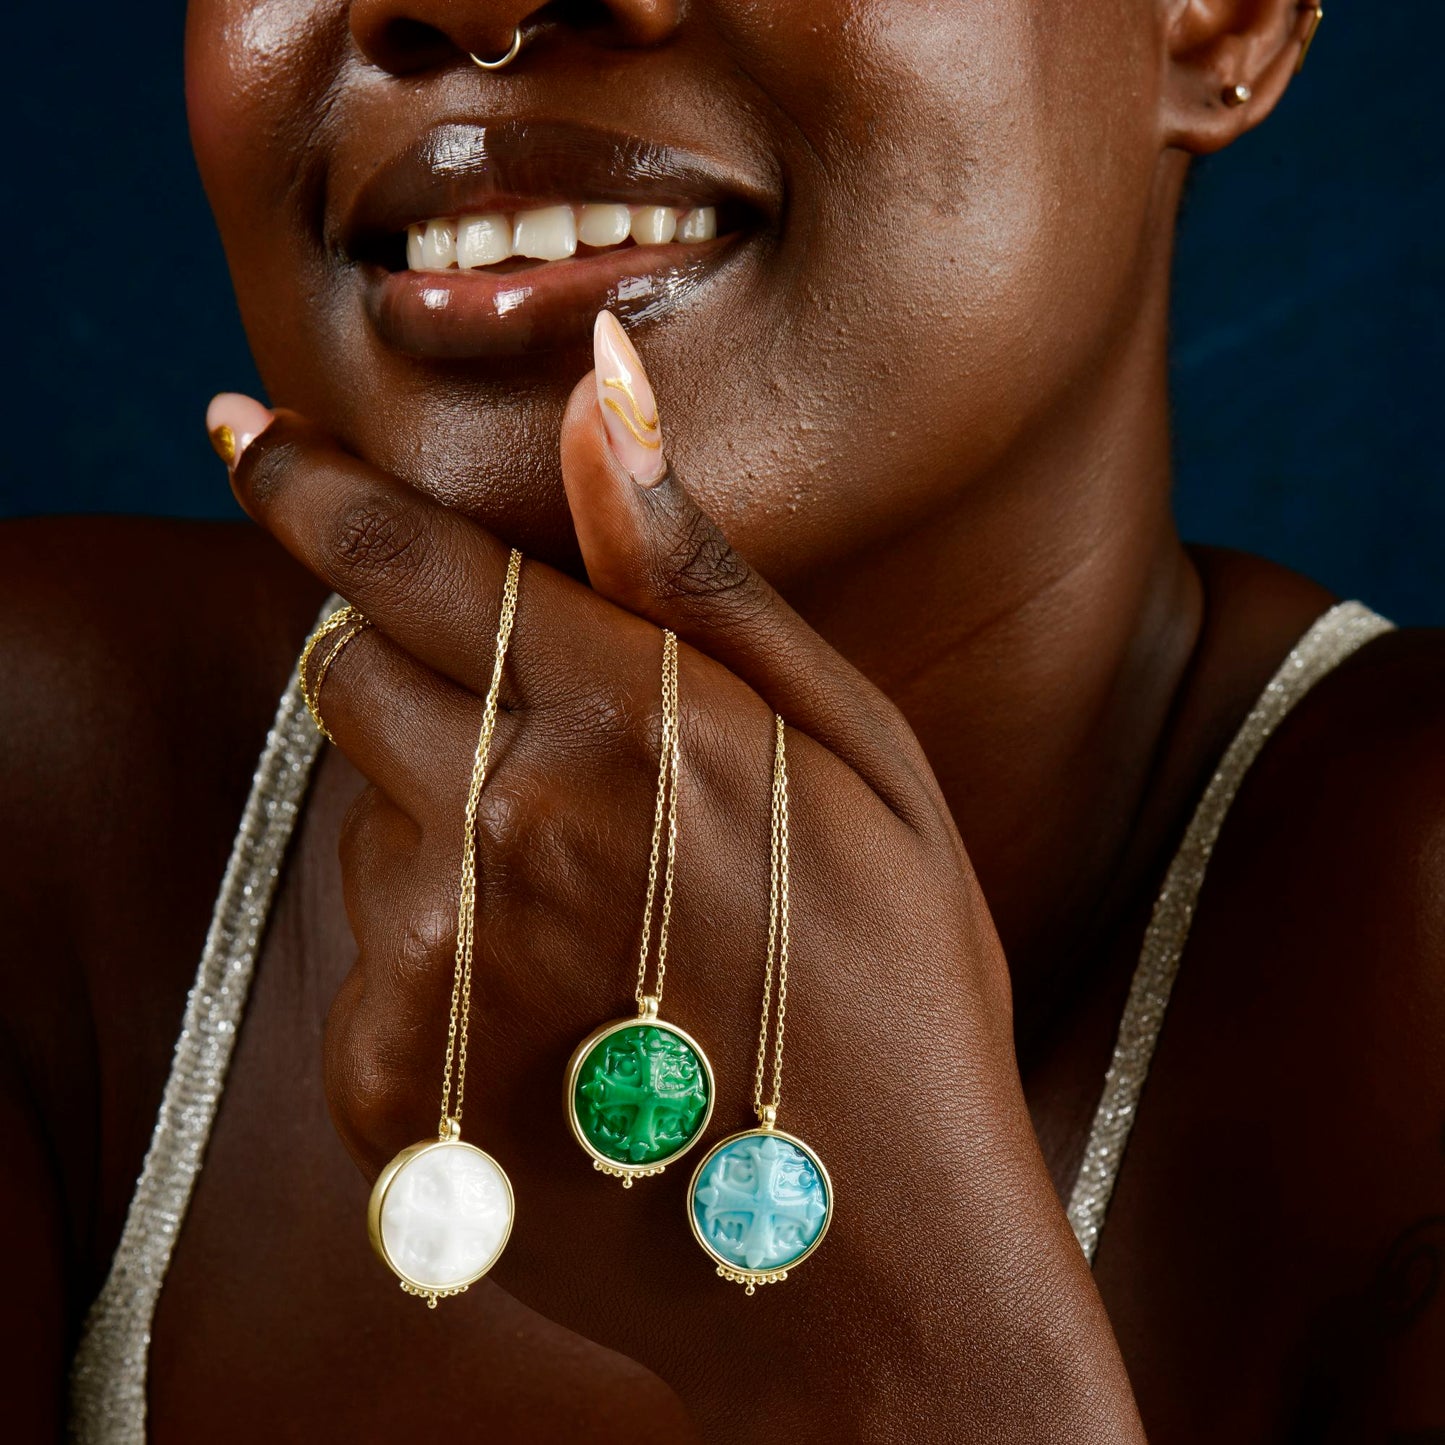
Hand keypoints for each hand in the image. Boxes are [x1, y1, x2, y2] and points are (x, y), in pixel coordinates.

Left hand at [215, 312, 1141, 1441]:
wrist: (872, 1262)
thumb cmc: (900, 987)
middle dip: (411, 662)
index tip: (239, 429)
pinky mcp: (383, 1088)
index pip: (409, 560)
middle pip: (346, 664)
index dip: (310, 483)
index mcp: (632, 725)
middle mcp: (506, 833)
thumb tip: (604, 391)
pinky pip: (366, 950)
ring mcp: (432, 971)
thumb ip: (706, 575)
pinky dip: (434, 947)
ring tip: (593, 915)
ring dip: (440, 818)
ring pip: (363, 812)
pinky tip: (558, 1010)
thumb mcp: (860, 756)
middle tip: (542, 739)